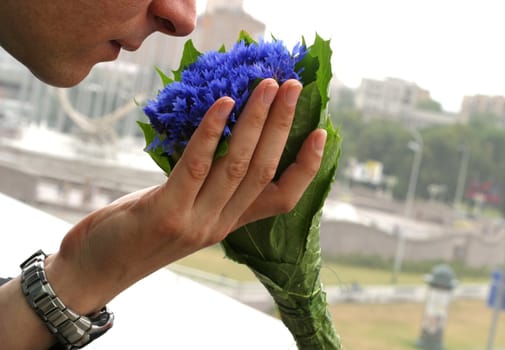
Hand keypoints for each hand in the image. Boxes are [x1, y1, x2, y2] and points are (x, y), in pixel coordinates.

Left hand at [44, 78, 326, 314]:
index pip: (283, 198)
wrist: (97, 270)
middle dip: (282, 125)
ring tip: (265, 86)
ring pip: (238, 165)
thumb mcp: (184, 209)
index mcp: (230, 223)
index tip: (321, 131)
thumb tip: (222, 136)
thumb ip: (208, 185)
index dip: (307, 166)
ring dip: (255, 121)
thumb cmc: (139, 231)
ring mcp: (196, 222)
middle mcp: (221, 224)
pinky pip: (196, 166)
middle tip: (292, 87)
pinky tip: (223, 104)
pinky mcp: (167, 215)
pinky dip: (211, 132)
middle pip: (264, 170)